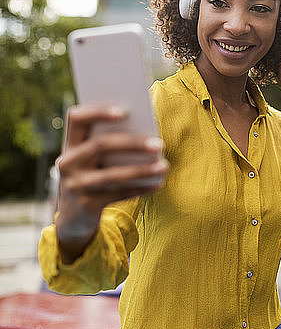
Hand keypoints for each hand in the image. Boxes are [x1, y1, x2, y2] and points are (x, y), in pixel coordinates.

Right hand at [55, 105, 168, 261]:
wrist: (73, 217)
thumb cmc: (92, 175)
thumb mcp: (92, 159)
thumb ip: (109, 143)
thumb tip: (145, 132)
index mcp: (70, 143)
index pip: (77, 118)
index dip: (98, 112)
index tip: (124, 111)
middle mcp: (68, 162)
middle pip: (100, 145)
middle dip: (132, 143)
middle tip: (159, 144)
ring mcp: (75, 185)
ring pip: (112, 174)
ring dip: (142, 169)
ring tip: (164, 166)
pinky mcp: (87, 205)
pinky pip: (118, 194)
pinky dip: (140, 188)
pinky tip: (158, 183)